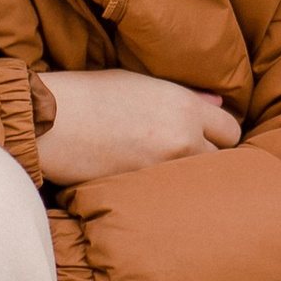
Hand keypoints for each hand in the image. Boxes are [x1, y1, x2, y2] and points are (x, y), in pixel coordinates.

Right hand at [36, 69, 240, 183]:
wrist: (49, 122)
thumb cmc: (91, 94)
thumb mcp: (141, 83)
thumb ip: (185, 97)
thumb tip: (217, 105)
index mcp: (184, 107)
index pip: (231, 129)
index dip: (220, 134)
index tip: (208, 137)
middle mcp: (182, 139)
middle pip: (222, 160)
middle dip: (209, 159)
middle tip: (189, 158)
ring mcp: (163, 170)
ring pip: (198, 182)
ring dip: (190, 179)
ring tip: (173, 175)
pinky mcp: (142, 193)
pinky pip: (171, 197)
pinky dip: (167, 194)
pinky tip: (153, 188)